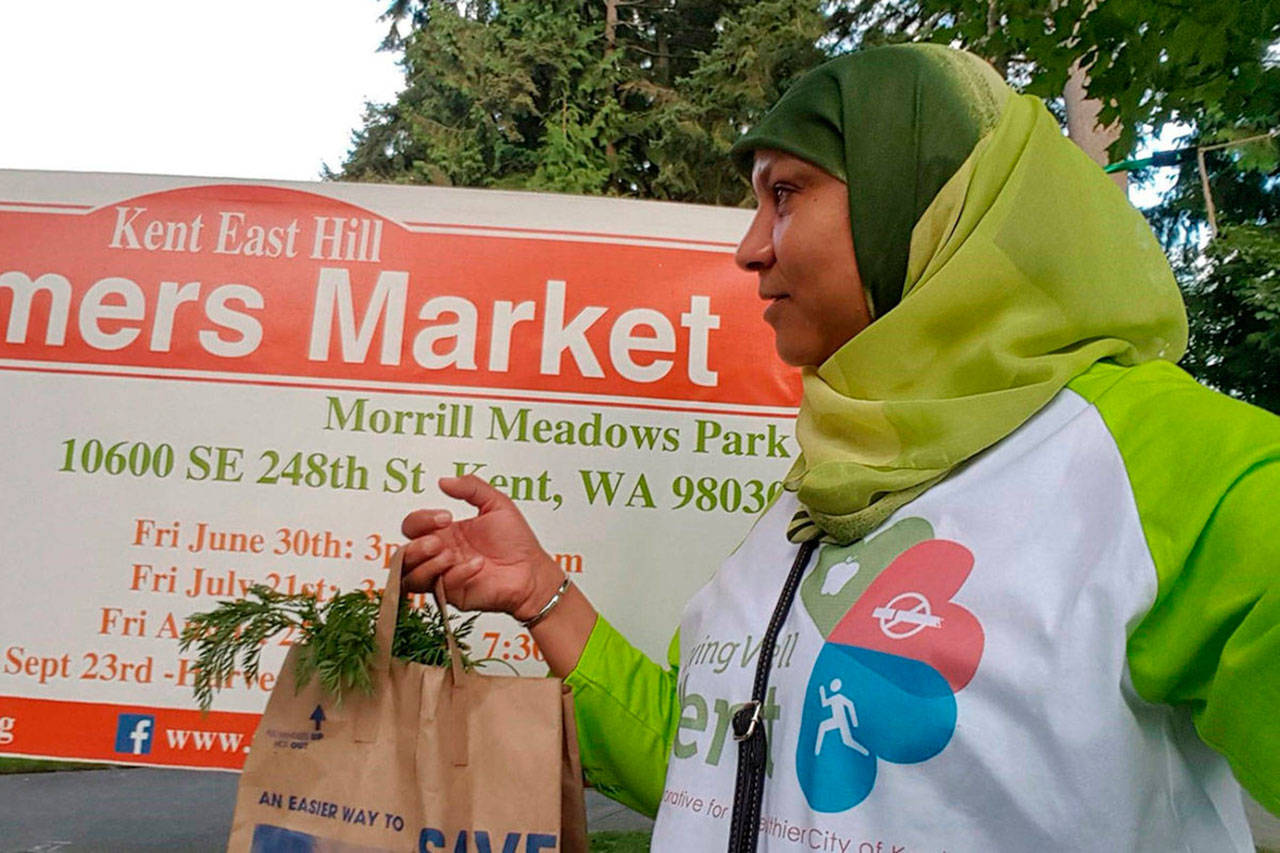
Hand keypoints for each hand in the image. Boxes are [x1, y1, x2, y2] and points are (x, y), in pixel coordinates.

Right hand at [400, 475, 561, 620]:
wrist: (533, 571)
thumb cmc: (516, 541)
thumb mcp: (497, 504)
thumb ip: (471, 487)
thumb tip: (443, 481)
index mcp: (445, 532)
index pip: (412, 526)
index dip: (422, 520)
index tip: (446, 517)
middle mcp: (439, 555)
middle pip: (402, 554)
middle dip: (416, 546)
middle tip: (439, 542)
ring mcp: (444, 576)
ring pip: (408, 576)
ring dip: (427, 563)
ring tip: (451, 555)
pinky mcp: (453, 595)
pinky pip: (440, 588)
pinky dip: (457, 574)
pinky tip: (478, 565)